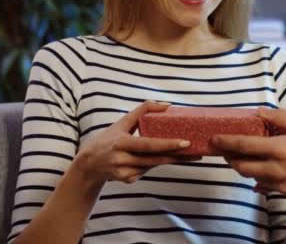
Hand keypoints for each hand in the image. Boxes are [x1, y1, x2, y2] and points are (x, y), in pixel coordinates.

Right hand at [75, 100, 194, 183]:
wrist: (89, 164)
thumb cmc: (108, 139)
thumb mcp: (121, 122)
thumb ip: (142, 110)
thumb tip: (167, 105)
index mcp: (121, 143)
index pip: (148, 144)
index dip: (167, 144)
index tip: (185, 142)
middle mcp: (123, 159)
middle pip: (156, 159)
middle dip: (178, 157)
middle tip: (197, 153)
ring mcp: (125, 172)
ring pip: (154, 165)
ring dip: (171, 160)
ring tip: (190, 155)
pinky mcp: (128, 180)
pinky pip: (147, 170)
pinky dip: (153, 163)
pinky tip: (153, 158)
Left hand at [211, 108, 285, 199]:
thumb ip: (281, 118)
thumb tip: (261, 112)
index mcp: (278, 149)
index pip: (243, 146)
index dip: (225, 142)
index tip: (214, 139)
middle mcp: (275, 168)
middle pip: (241, 166)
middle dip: (230, 158)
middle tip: (225, 149)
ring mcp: (279, 183)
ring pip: (251, 177)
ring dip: (244, 167)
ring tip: (242, 158)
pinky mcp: (285, 192)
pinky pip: (264, 186)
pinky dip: (258, 179)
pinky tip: (260, 173)